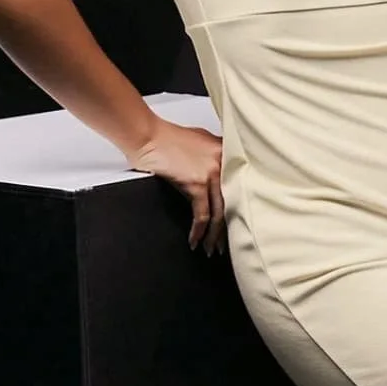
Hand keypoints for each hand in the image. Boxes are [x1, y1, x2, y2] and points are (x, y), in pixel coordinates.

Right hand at [126, 116, 226, 255]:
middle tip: (226, 245)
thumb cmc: (166, 137)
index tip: (237, 223)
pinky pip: (202, 215)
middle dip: (228, 229)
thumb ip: (213, 154)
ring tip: (210, 250)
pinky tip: (194, 241)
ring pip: (219, 213)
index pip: (239, 185)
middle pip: (232, 202)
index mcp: (225, 152)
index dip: (239, 207)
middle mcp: (223, 162)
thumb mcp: (199, 140)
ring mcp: (212, 173)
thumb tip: (216, 171)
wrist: (147, 135)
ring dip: (214, 236)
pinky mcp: (196, 183)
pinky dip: (198, 231)